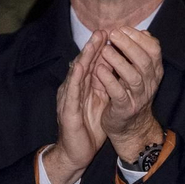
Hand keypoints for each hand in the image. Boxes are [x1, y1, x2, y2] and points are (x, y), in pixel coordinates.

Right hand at [42, 31, 110, 183]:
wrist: (75, 153)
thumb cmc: (88, 129)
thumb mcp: (100, 104)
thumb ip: (105, 86)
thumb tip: (117, 70)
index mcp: (83, 88)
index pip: (92, 65)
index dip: (101, 50)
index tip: (112, 34)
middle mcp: (74, 90)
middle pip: (84, 64)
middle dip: (93, 47)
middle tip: (102, 30)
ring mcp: (69, 99)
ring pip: (77, 74)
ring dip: (84, 57)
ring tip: (92, 42)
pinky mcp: (68, 111)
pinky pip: (73, 92)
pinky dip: (76, 78)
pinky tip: (81, 67)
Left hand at [95, 26, 164, 160]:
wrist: (131, 127)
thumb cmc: (131, 93)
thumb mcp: (140, 72)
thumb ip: (139, 53)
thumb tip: (142, 31)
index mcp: (154, 72)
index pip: (154, 49)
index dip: (139, 37)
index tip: (123, 28)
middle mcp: (150, 83)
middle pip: (145, 61)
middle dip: (129, 45)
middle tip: (113, 34)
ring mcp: (139, 97)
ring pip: (133, 77)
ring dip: (119, 61)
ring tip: (105, 50)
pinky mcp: (125, 108)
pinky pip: (118, 93)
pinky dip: (109, 80)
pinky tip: (99, 70)